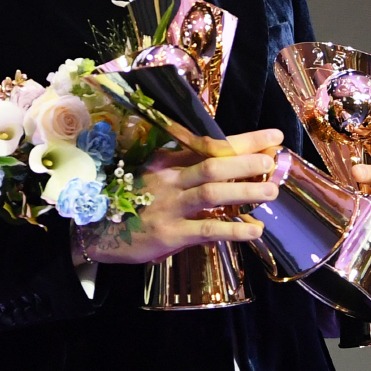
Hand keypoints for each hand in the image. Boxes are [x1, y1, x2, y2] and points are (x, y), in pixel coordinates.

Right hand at [73, 128, 283, 264]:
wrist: (96, 231)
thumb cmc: (130, 201)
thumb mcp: (154, 176)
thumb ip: (186, 172)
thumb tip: (231, 169)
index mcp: (167, 160)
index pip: (211, 145)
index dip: (245, 140)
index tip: (274, 136)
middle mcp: (169, 178)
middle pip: (213, 163)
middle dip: (247, 160)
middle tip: (274, 162)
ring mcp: (168, 205)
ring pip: (212, 192)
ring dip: (245, 190)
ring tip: (271, 191)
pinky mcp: (168, 233)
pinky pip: (206, 229)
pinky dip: (233, 229)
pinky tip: (254, 230)